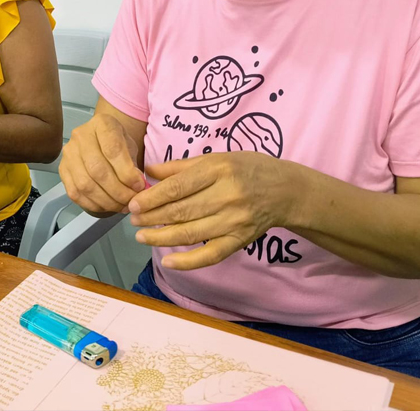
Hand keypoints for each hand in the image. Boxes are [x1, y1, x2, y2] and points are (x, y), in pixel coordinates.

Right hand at [59, 114, 144, 214]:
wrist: (99, 140)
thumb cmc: (116, 143)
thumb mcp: (130, 146)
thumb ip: (133, 165)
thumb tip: (137, 187)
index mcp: (101, 123)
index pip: (112, 150)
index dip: (127, 172)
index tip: (138, 185)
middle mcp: (80, 136)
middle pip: (97, 169)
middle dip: (118, 191)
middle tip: (131, 201)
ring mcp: (68, 154)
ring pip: (85, 184)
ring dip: (107, 200)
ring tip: (121, 205)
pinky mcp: (62, 170)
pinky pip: (76, 193)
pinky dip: (94, 204)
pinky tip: (107, 205)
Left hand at [128, 152, 302, 269]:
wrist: (286, 190)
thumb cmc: (248, 169)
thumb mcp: (217, 157)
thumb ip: (180, 166)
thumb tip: (147, 172)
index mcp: (219, 170)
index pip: (178, 187)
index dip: (152, 198)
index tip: (133, 203)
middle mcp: (227, 195)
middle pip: (181, 211)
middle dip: (152, 217)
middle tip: (132, 220)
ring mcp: (234, 221)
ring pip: (191, 234)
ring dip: (161, 237)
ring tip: (141, 236)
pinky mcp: (240, 240)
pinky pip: (211, 255)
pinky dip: (188, 261)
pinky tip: (168, 261)